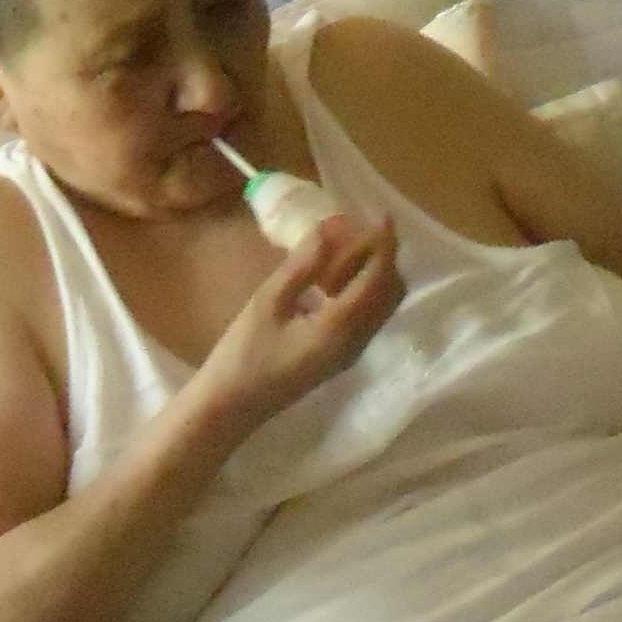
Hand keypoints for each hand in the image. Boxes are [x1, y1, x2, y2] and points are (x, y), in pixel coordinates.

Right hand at [188, 211, 403, 432]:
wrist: (231, 406)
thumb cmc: (243, 354)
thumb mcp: (267, 302)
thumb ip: (301, 266)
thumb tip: (330, 228)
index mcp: (340, 328)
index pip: (378, 279)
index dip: (385, 244)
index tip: (381, 215)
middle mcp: (356, 342)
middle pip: (390, 292)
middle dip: (381, 257)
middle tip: (350, 234)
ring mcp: (351, 352)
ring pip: (381, 305)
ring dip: (371, 274)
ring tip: (337, 253)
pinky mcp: (340, 356)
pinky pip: (366, 316)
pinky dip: (361, 290)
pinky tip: (329, 279)